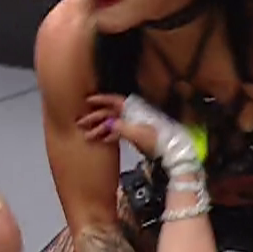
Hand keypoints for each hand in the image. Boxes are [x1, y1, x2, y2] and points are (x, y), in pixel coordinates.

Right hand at [79, 93, 200, 172]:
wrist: (172, 151)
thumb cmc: (158, 140)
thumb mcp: (139, 134)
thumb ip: (122, 128)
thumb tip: (108, 124)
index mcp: (134, 110)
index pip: (115, 101)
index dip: (101, 100)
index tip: (88, 100)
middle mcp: (133, 115)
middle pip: (110, 113)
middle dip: (94, 117)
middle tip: (80, 122)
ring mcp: (135, 124)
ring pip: (113, 123)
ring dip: (99, 128)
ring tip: (87, 136)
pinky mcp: (136, 135)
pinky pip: (119, 132)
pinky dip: (109, 135)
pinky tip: (102, 140)